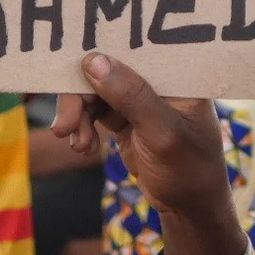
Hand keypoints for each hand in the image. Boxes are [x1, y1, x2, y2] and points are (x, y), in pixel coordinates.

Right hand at [51, 53, 228, 219]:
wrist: (189, 208)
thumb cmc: (191, 170)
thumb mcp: (164, 134)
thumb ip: (132, 97)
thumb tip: (93, 61)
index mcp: (177, 72)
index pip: (136, 45)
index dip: (102, 46)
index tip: (70, 62)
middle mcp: (156, 77)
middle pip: (105, 67)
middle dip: (79, 95)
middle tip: (63, 127)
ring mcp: (138, 96)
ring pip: (93, 89)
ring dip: (78, 115)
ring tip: (78, 145)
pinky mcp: (124, 115)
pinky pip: (92, 110)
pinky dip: (82, 127)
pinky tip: (84, 148)